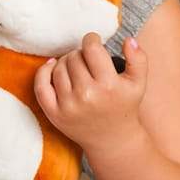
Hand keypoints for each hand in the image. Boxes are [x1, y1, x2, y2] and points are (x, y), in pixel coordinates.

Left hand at [34, 32, 146, 150]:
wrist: (112, 140)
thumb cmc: (124, 106)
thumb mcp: (139, 83)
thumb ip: (138, 59)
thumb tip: (127, 40)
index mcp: (109, 85)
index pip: (91, 48)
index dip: (91, 39)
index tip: (94, 42)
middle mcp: (87, 95)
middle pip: (74, 57)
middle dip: (80, 53)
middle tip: (87, 59)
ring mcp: (68, 106)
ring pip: (58, 67)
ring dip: (66, 61)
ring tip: (76, 66)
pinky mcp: (54, 114)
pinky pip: (40, 85)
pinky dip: (43, 71)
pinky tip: (52, 66)